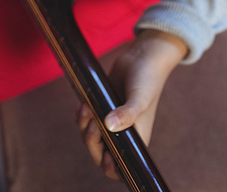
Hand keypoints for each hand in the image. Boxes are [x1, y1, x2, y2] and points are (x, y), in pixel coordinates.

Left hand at [77, 30, 187, 179]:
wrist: (140, 58)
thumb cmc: (147, 80)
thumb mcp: (140, 98)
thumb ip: (127, 113)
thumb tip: (109, 126)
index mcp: (135, 139)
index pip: (121, 167)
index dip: (111, 168)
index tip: (106, 156)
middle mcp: (122, 134)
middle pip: (100, 153)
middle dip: (92, 142)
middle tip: (92, 123)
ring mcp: (109, 121)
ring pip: (90, 136)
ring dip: (83, 126)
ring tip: (86, 108)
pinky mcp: (99, 107)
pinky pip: (84, 120)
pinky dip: (80, 116)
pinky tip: (81, 104)